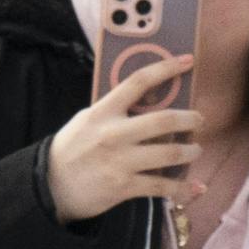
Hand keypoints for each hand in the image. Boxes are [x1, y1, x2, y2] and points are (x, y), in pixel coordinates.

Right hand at [42, 51, 199, 221]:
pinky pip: (161, 186)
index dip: (166, 68)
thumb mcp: (86, 121)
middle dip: (190, 119)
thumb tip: (149, 100)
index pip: (138, 82)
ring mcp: (119, 162)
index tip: (187, 60)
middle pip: (164, 120)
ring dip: (190, 151)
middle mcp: (113, 135)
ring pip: (169, 153)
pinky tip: (197, 187)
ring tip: (194, 151)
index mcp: (102, 113)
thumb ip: (113, 111)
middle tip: (199, 120)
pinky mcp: (123, 187)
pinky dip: (183, 188)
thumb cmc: (71, 150)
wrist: (48, 187)